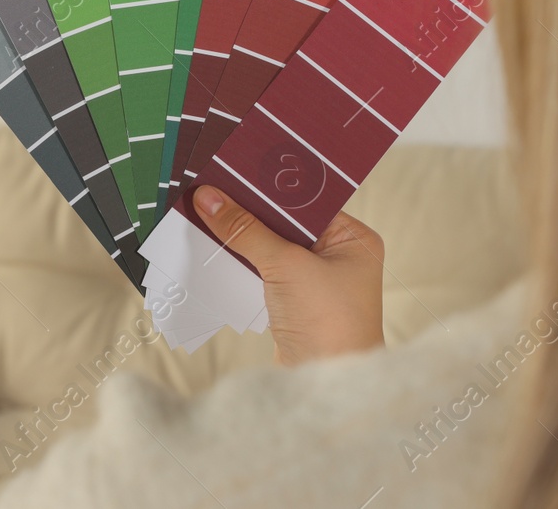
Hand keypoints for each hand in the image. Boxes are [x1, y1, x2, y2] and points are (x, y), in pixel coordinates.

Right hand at [193, 185, 383, 365]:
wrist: (325, 385)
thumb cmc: (326, 323)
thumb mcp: (285, 266)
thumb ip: (245, 230)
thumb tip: (210, 197)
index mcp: (352, 239)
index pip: (304, 201)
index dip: (267, 188)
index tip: (231, 172)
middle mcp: (339, 256)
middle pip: (285, 223)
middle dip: (249, 212)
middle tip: (211, 189)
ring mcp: (316, 281)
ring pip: (271, 247)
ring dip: (242, 238)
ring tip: (205, 213)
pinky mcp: (294, 302)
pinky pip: (264, 271)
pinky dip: (242, 262)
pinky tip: (214, 247)